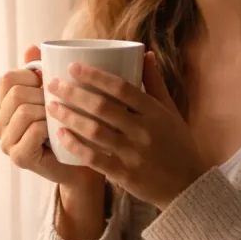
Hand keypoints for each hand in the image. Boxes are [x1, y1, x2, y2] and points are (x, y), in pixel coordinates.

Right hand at [0, 45, 103, 189]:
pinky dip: (50, 127)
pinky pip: (33, 130)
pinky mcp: (19, 158)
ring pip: (24, 110)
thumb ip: (42, 72)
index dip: (31, 76)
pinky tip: (60, 132)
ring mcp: (6, 142)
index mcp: (4, 105)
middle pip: (15, 92)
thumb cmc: (69, 125)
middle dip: (42, 94)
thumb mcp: (56, 94)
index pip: (7, 78)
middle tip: (59, 103)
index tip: (49, 85)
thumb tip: (31, 47)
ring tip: (61, 118)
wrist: (82, 163)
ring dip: (48, 111)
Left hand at [46, 51, 206, 208]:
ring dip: (70, 117)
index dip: (95, 75)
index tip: (73, 66)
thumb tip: (144, 53)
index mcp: (154, 112)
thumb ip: (155, 83)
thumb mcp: (170, 111)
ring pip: (95, 131)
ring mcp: (134, 154)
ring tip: (51, 106)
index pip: (121, 87)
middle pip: (102, 107)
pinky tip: (61, 134)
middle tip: (52, 84)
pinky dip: (76, 145)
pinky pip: (95, 159)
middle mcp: (144, 131)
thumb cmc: (178, 144)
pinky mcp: (125, 175)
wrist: (189, 187)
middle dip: (73, 93)